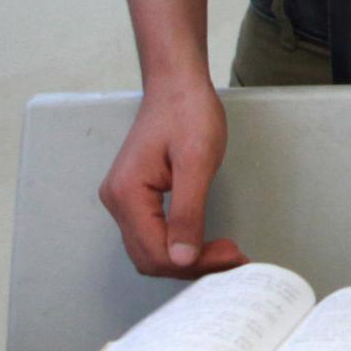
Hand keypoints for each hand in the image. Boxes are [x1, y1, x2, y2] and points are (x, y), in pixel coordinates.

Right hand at [99, 77, 247, 278]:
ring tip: (224, 254)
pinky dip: (179, 244)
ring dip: (186, 259)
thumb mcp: (197, 162)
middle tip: (234, 258)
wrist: (177, 85)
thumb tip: (182, 258)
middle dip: (192, 265)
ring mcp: (124, 200)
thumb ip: (188, 212)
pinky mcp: (136, 197)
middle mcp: (117, 202)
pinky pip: (153, 234)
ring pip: (150, 250)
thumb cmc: (188, 114)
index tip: (232, 257)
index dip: (194, 263)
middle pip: (149, 257)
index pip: (155, 252)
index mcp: (127, 195)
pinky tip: (204, 243)